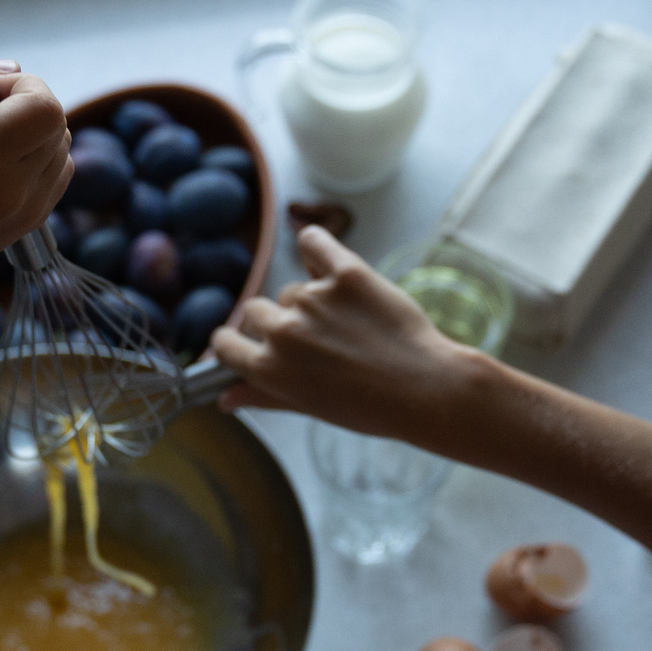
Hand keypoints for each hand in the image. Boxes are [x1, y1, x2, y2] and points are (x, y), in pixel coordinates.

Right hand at [0, 66, 69, 279]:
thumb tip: (10, 70)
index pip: (44, 108)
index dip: (24, 87)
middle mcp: (13, 191)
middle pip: (58, 123)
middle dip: (28, 104)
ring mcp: (29, 210)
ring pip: (64, 145)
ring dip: (36, 130)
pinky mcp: (34, 221)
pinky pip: (60, 169)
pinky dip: (41, 155)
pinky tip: (2, 161)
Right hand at [208, 225, 484, 444]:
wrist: (427, 388)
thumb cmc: (372, 406)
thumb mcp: (311, 407)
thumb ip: (263, 396)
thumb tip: (225, 398)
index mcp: (270, 368)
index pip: (225, 343)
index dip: (235, 342)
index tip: (250, 342)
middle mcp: (285, 331)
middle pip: (256, 310)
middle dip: (278, 322)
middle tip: (315, 338)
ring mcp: (314, 299)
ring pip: (294, 288)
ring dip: (311, 300)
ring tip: (348, 324)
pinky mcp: (346, 273)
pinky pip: (314, 242)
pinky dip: (316, 247)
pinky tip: (326, 262)